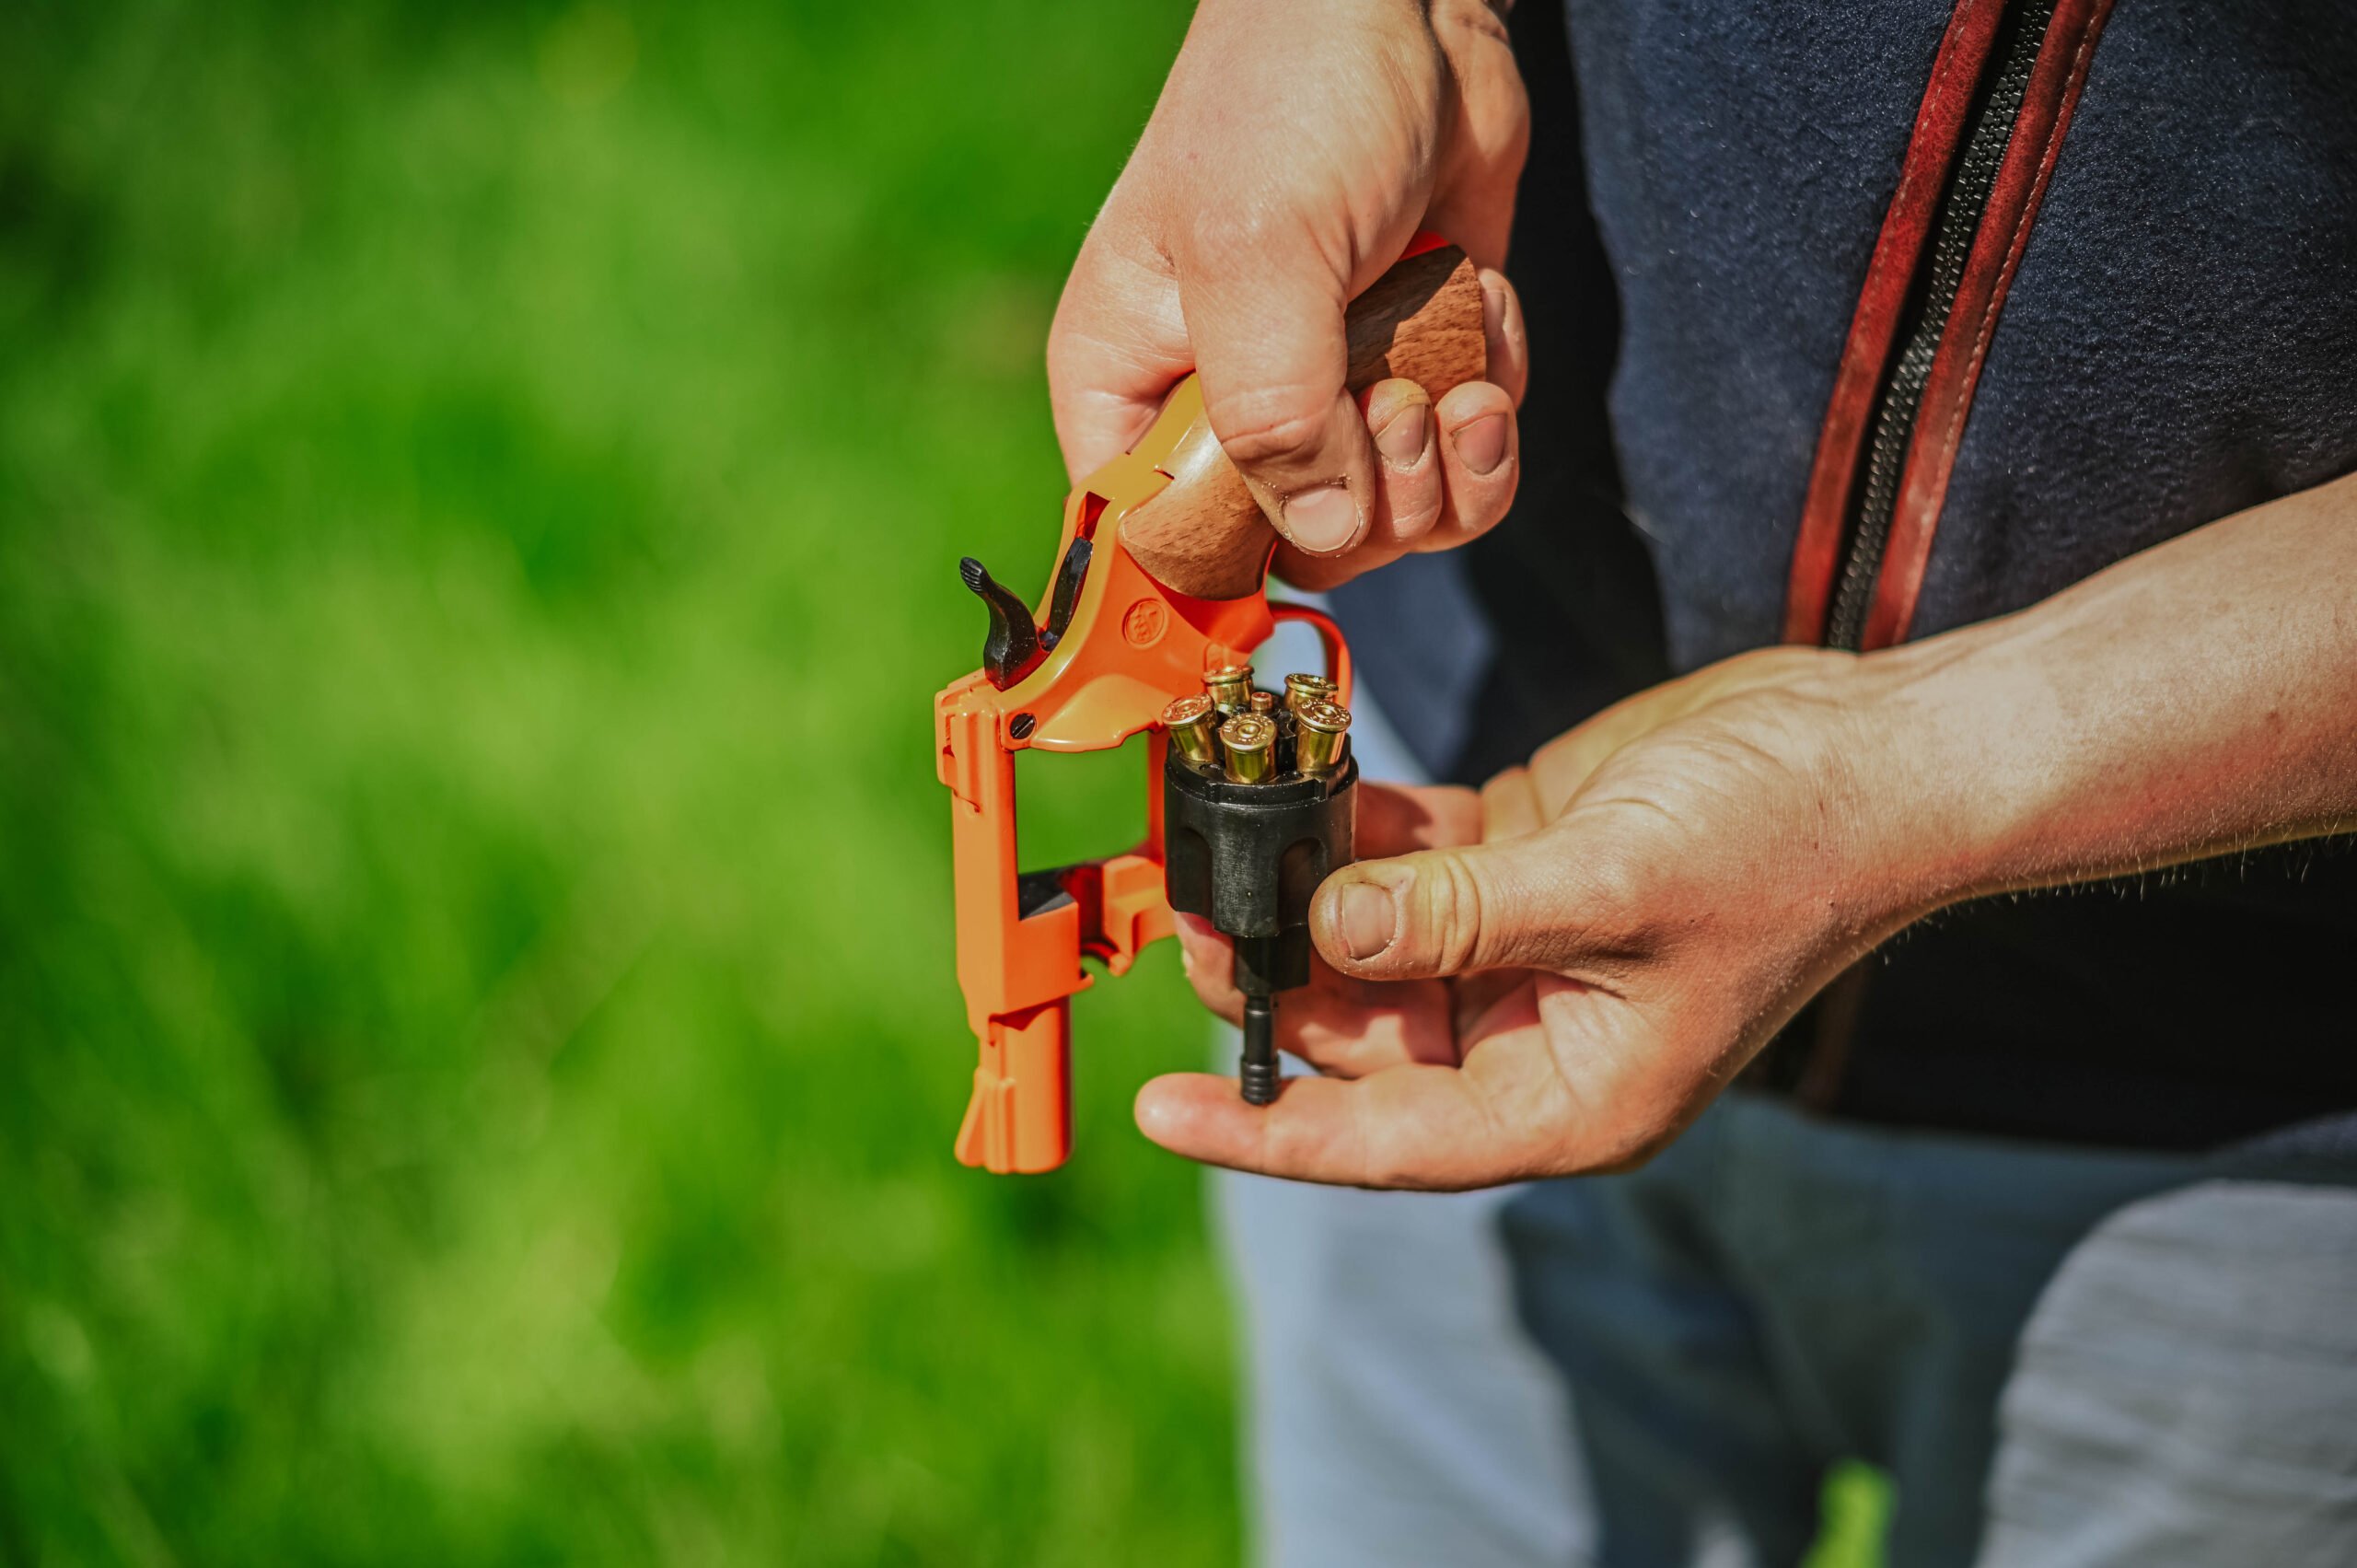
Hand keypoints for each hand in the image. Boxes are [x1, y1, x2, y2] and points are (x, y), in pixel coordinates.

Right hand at [1048, 0, 1530, 590]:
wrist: (1406, 7)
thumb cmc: (1291, 103)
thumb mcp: (1259, 255)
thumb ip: (1274, 410)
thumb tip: (1322, 533)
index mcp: (1131, 389)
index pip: (1152, 545)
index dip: (1221, 577)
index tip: (1295, 561)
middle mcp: (1224, 409)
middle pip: (1299, 549)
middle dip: (1375, 500)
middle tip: (1392, 404)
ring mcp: (1327, 395)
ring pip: (1396, 519)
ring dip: (1449, 459)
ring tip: (1454, 366)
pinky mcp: (1414, 370)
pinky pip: (1464, 459)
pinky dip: (1492, 400)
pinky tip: (1476, 304)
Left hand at [1143, 647, 1924, 1187]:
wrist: (1876, 751)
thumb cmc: (1789, 843)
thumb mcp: (1614, 886)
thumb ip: (1461, 916)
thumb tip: (1328, 930)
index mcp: (1568, 1095)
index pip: (1387, 1140)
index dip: (1268, 1133)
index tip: (1163, 1116)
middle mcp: (1536, 1037)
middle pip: (1363, 1038)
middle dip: (1271, 989)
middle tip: (1189, 923)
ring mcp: (1525, 947)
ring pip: (1374, 947)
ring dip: (1302, 903)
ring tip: (1219, 856)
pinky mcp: (1525, 861)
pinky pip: (1413, 863)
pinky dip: (1360, 832)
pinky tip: (1307, 790)